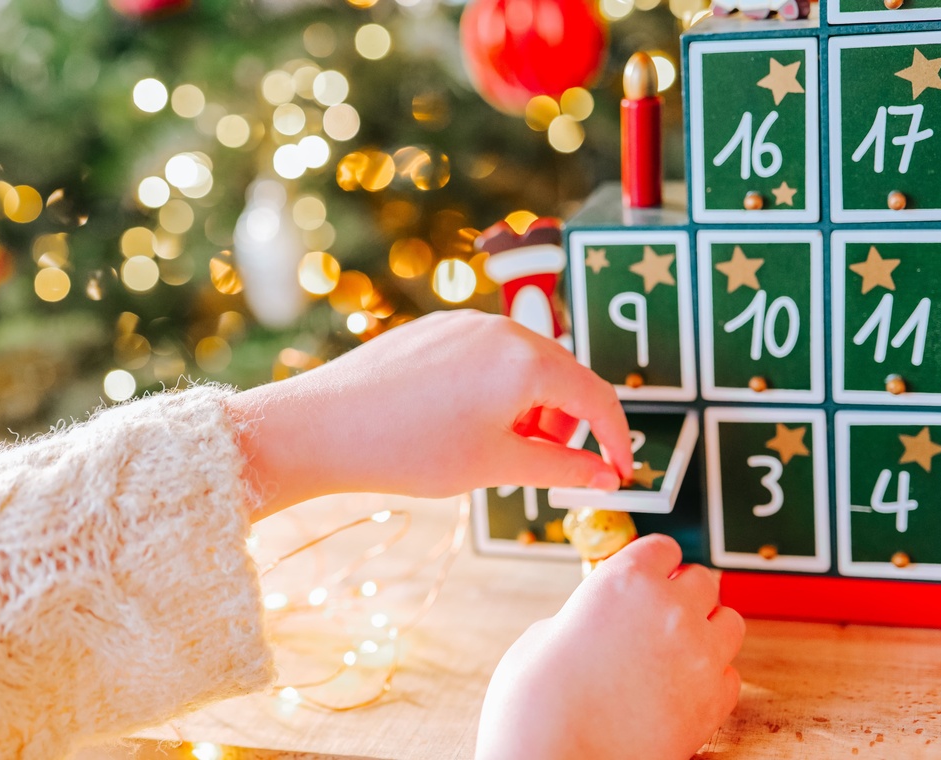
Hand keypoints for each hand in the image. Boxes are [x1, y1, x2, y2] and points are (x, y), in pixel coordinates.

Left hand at [232, 310, 632, 517]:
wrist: (323, 426)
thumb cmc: (409, 449)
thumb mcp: (496, 465)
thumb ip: (562, 467)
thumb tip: (606, 475)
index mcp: (527, 361)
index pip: (597, 396)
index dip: (615, 437)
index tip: (617, 469)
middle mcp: (502, 329)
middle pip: (563, 375)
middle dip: (567, 422)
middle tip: (546, 462)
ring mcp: (465, 323)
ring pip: (524, 363)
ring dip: (531, 405)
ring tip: (497, 445)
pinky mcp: (435, 327)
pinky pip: (486, 354)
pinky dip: (496, 388)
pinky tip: (462, 421)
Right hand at [476, 535, 743, 759]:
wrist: (553, 758)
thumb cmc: (537, 701)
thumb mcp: (548, 633)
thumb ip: (589, 614)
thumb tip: (605, 621)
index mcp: (624, 580)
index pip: (663, 548)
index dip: (655, 563)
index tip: (653, 574)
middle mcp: (669, 609)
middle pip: (703, 579)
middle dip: (685, 594)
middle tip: (664, 614)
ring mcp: (697, 655)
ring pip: (730, 621)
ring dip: (708, 629)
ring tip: (680, 650)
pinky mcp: (712, 702)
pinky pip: (731, 676)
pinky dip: (713, 679)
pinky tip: (683, 689)